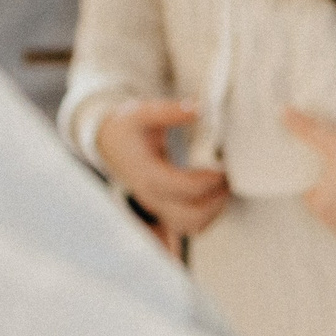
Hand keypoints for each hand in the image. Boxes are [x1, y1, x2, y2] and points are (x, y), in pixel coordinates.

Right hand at [93, 99, 226, 241]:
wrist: (108, 142)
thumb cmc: (127, 128)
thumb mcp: (143, 112)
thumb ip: (170, 111)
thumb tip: (199, 109)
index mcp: (147, 174)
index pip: (182, 188)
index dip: (208, 181)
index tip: (222, 167)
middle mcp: (151, 196)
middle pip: (188, 217)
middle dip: (215, 201)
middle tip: (227, 179)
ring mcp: (156, 206)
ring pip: (189, 226)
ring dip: (213, 212)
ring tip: (223, 187)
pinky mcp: (163, 208)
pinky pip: (187, 226)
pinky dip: (206, 217)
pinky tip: (215, 197)